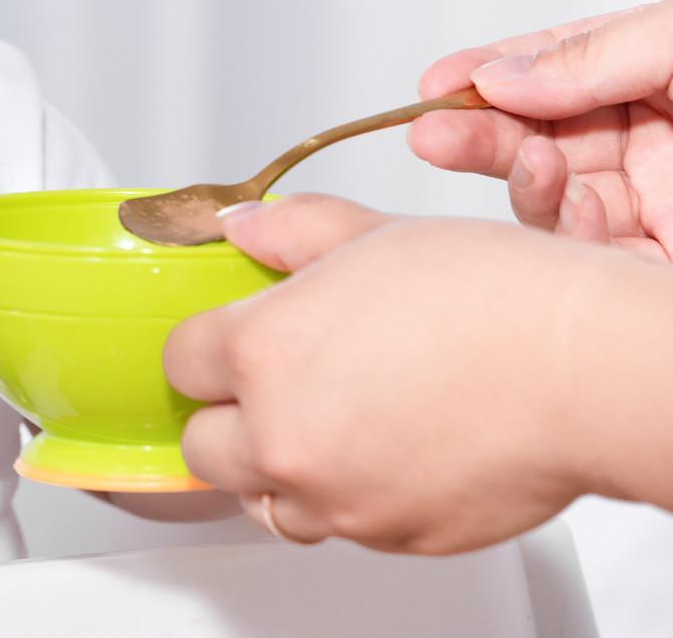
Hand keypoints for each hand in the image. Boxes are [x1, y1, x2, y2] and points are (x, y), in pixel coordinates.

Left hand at [163, 195, 598, 552]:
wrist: (583, 370)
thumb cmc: (494, 299)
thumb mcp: (371, 236)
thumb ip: (290, 232)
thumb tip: (241, 228)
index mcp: (263, 353)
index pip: (180, 363)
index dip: (207, 348)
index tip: (230, 343)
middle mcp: (284, 436)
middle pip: (204, 448)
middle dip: (230, 419)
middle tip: (272, 391)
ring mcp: (336, 497)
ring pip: (267, 502)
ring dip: (281, 471)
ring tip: (327, 429)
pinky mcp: (390, 537)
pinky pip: (342, 527)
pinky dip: (349, 499)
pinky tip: (387, 453)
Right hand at [409, 0, 672, 258]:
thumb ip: (594, 54)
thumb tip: (496, 77)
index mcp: (651, 77)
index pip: (550, 72)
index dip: (488, 75)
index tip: (435, 83)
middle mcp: (649, 142)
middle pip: (534, 138)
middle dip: (477, 135)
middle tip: (429, 136)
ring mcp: (652, 204)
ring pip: (551, 199)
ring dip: (524, 183)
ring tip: (533, 163)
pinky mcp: (655, 264)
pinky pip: (590, 257)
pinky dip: (569, 235)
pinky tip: (580, 206)